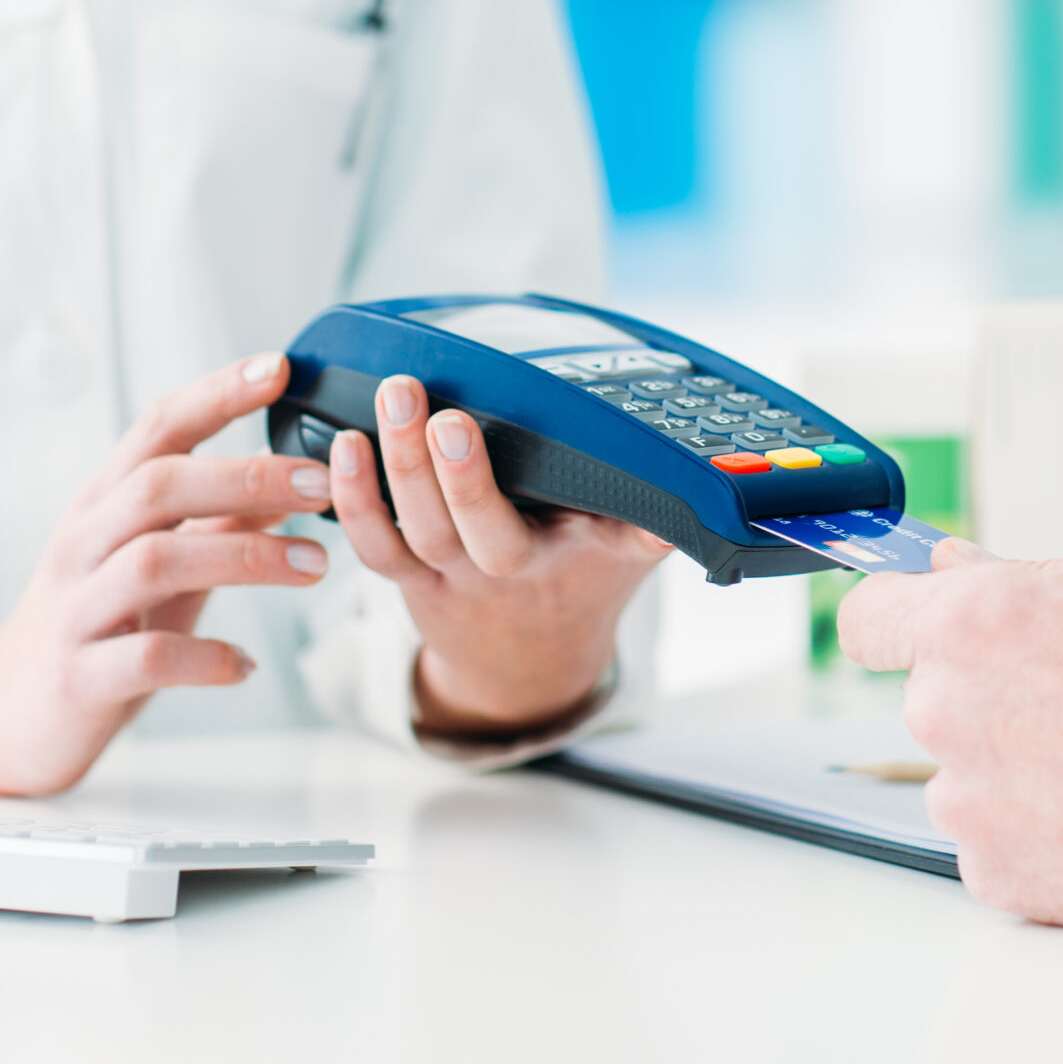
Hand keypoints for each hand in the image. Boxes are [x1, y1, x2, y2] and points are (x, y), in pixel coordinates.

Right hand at [0, 354, 334, 794]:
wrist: (5, 713)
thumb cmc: (97, 623)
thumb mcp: (157, 559)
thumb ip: (218, 520)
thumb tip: (292, 480)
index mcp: (103, 503)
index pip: (156, 428)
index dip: (215, 394)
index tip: (278, 367)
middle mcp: (84, 543)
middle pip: (157, 486)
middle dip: (245, 476)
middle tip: (321, 483)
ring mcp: (78, 609)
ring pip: (155, 563)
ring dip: (244, 557)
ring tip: (314, 566)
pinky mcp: (81, 677)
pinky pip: (146, 657)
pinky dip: (204, 657)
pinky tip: (244, 665)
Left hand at [329, 375, 669, 738]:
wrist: (529, 663)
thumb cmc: (581, 580)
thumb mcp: (629, 552)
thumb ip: (654, 514)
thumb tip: (719, 486)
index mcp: (574, 557)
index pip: (600, 536)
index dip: (603, 514)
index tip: (591, 480)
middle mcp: (511, 570)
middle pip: (481, 532)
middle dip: (459, 474)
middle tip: (443, 413)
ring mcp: (454, 577)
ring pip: (421, 532)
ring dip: (397, 469)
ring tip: (394, 400)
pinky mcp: (411, 577)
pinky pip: (377, 546)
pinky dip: (354, 499)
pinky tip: (343, 447)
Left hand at [836, 533, 1062, 944]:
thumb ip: (1031, 568)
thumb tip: (957, 565)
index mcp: (971, 623)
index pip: (868, 618)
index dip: (896, 618)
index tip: (916, 626)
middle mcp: (946, 712)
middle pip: (932, 695)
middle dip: (988, 691)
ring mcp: (966, 803)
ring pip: (966, 772)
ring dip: (1013, 765)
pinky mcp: (995, 874)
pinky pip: (996, 840)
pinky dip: (1039, 831)